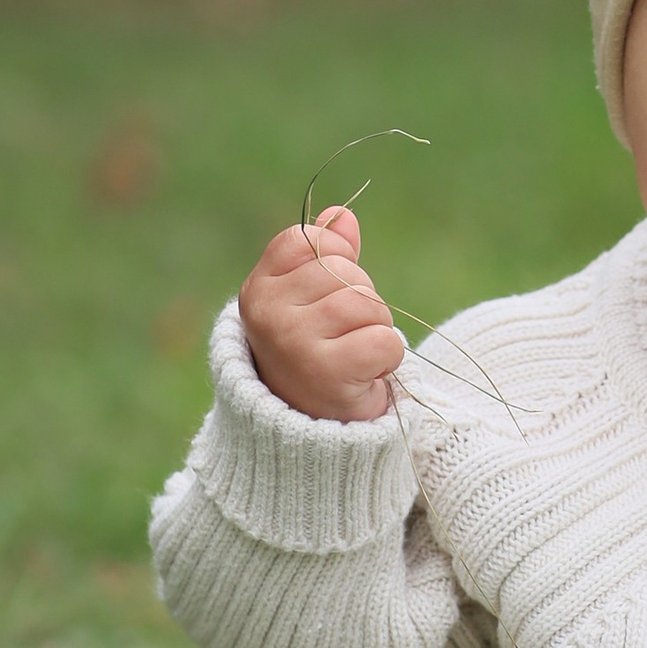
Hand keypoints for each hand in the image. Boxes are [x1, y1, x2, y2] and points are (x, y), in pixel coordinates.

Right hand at [238, 204, 406, 421]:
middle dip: (360, 301)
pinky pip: (384, 340)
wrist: (312, 433)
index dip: (336, 261)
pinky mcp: (326, 373)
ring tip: (352, 355)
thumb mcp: (311, 300)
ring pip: (367, 304)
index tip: (326, 298)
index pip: (312, 240)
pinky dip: (386, 358)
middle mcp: (267, 313)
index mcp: (259, 289)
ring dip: (375, 330)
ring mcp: (293, 343)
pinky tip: (363, 374)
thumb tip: (342, 214)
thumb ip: (327, 254)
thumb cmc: (315, 355)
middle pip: (346, 272)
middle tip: (341, 337)